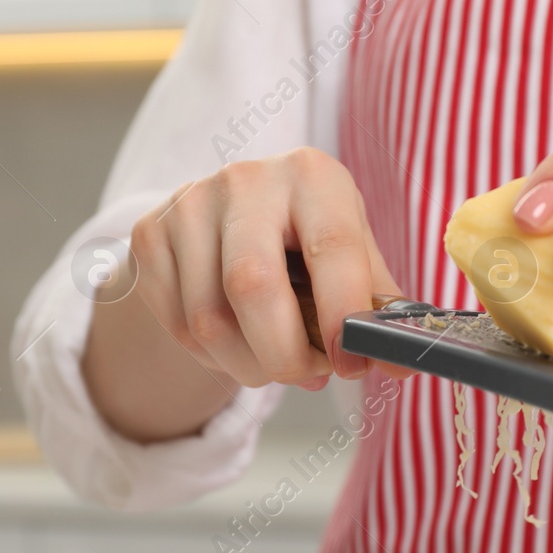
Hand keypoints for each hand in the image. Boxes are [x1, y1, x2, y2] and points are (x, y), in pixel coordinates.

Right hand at [128, 147, 407, 389]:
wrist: (229, 214)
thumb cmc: (306, 237)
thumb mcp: (351, 252)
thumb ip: (377, 305)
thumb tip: (402, 363)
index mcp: (312, 175)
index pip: (331, 248)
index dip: (342, 316)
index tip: (350, 363)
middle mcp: (246, 179)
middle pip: (252, 286)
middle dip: (283, 354)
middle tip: (308, 377)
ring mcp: (188, 204)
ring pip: (208, 320)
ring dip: (248, 366)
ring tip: (275, 364)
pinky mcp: (150, 235)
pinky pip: (177, 326)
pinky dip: (213, 358)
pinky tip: (237, 346)